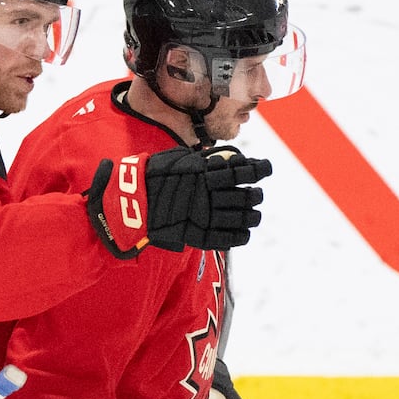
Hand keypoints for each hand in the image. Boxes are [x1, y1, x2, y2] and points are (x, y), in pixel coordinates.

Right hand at [86, 147, 268, 257]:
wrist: (132, 202)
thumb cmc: (154, 177)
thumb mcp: (180, 160)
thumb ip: (204, 161)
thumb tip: (227, 159)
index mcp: (205, 173)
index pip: (242, 171)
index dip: (259, 170)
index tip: (266, 168)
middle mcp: (209, 195)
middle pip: (246, 197)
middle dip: (255, 196)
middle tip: (256, 195)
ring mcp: (205, 216)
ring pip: (242, 218)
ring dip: (252, 216)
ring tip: (253, 214)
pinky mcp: (199, 236)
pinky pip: (229, 238)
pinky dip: (240, 235)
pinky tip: (243, 232)